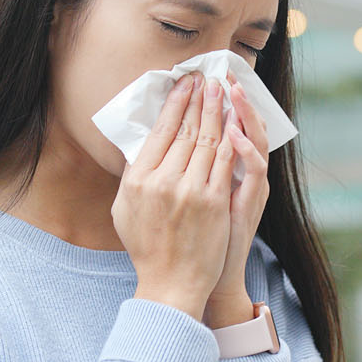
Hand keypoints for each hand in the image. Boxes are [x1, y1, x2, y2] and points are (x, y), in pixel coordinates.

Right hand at [113, 70, 237, 321]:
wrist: (171, 283)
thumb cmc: (147, 248)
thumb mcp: (125, 210)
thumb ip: (132, 177)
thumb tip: (141, 146)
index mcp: (137, 180)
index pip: (160, 131)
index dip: (175, 104)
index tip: (185, 85)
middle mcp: (162, 181)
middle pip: (186, 130)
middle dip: (199, 99)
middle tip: (208, 78)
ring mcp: (190, 191)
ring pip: (208, 139)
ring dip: (217, 110)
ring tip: (223, 90)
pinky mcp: (214, 201)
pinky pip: (226, 161)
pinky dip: (232, 137)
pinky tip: (237, 120)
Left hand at [202, 70, 270, 328]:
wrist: (210, 278)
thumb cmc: (197, 240)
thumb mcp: (190, 197)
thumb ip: (180, 169)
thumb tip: (158, 142)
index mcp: (226, 170)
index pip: (224, 126)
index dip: (216, 102)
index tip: (203, 78)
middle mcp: (244, 175)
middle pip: (243, 126)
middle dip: (231, 99)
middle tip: (223, 73)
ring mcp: (252, 188)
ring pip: (255, 141)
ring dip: (245, 115)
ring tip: (233, 92)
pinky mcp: (253, 203)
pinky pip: (255, 170)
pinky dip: (246, 150)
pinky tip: (234, 134)